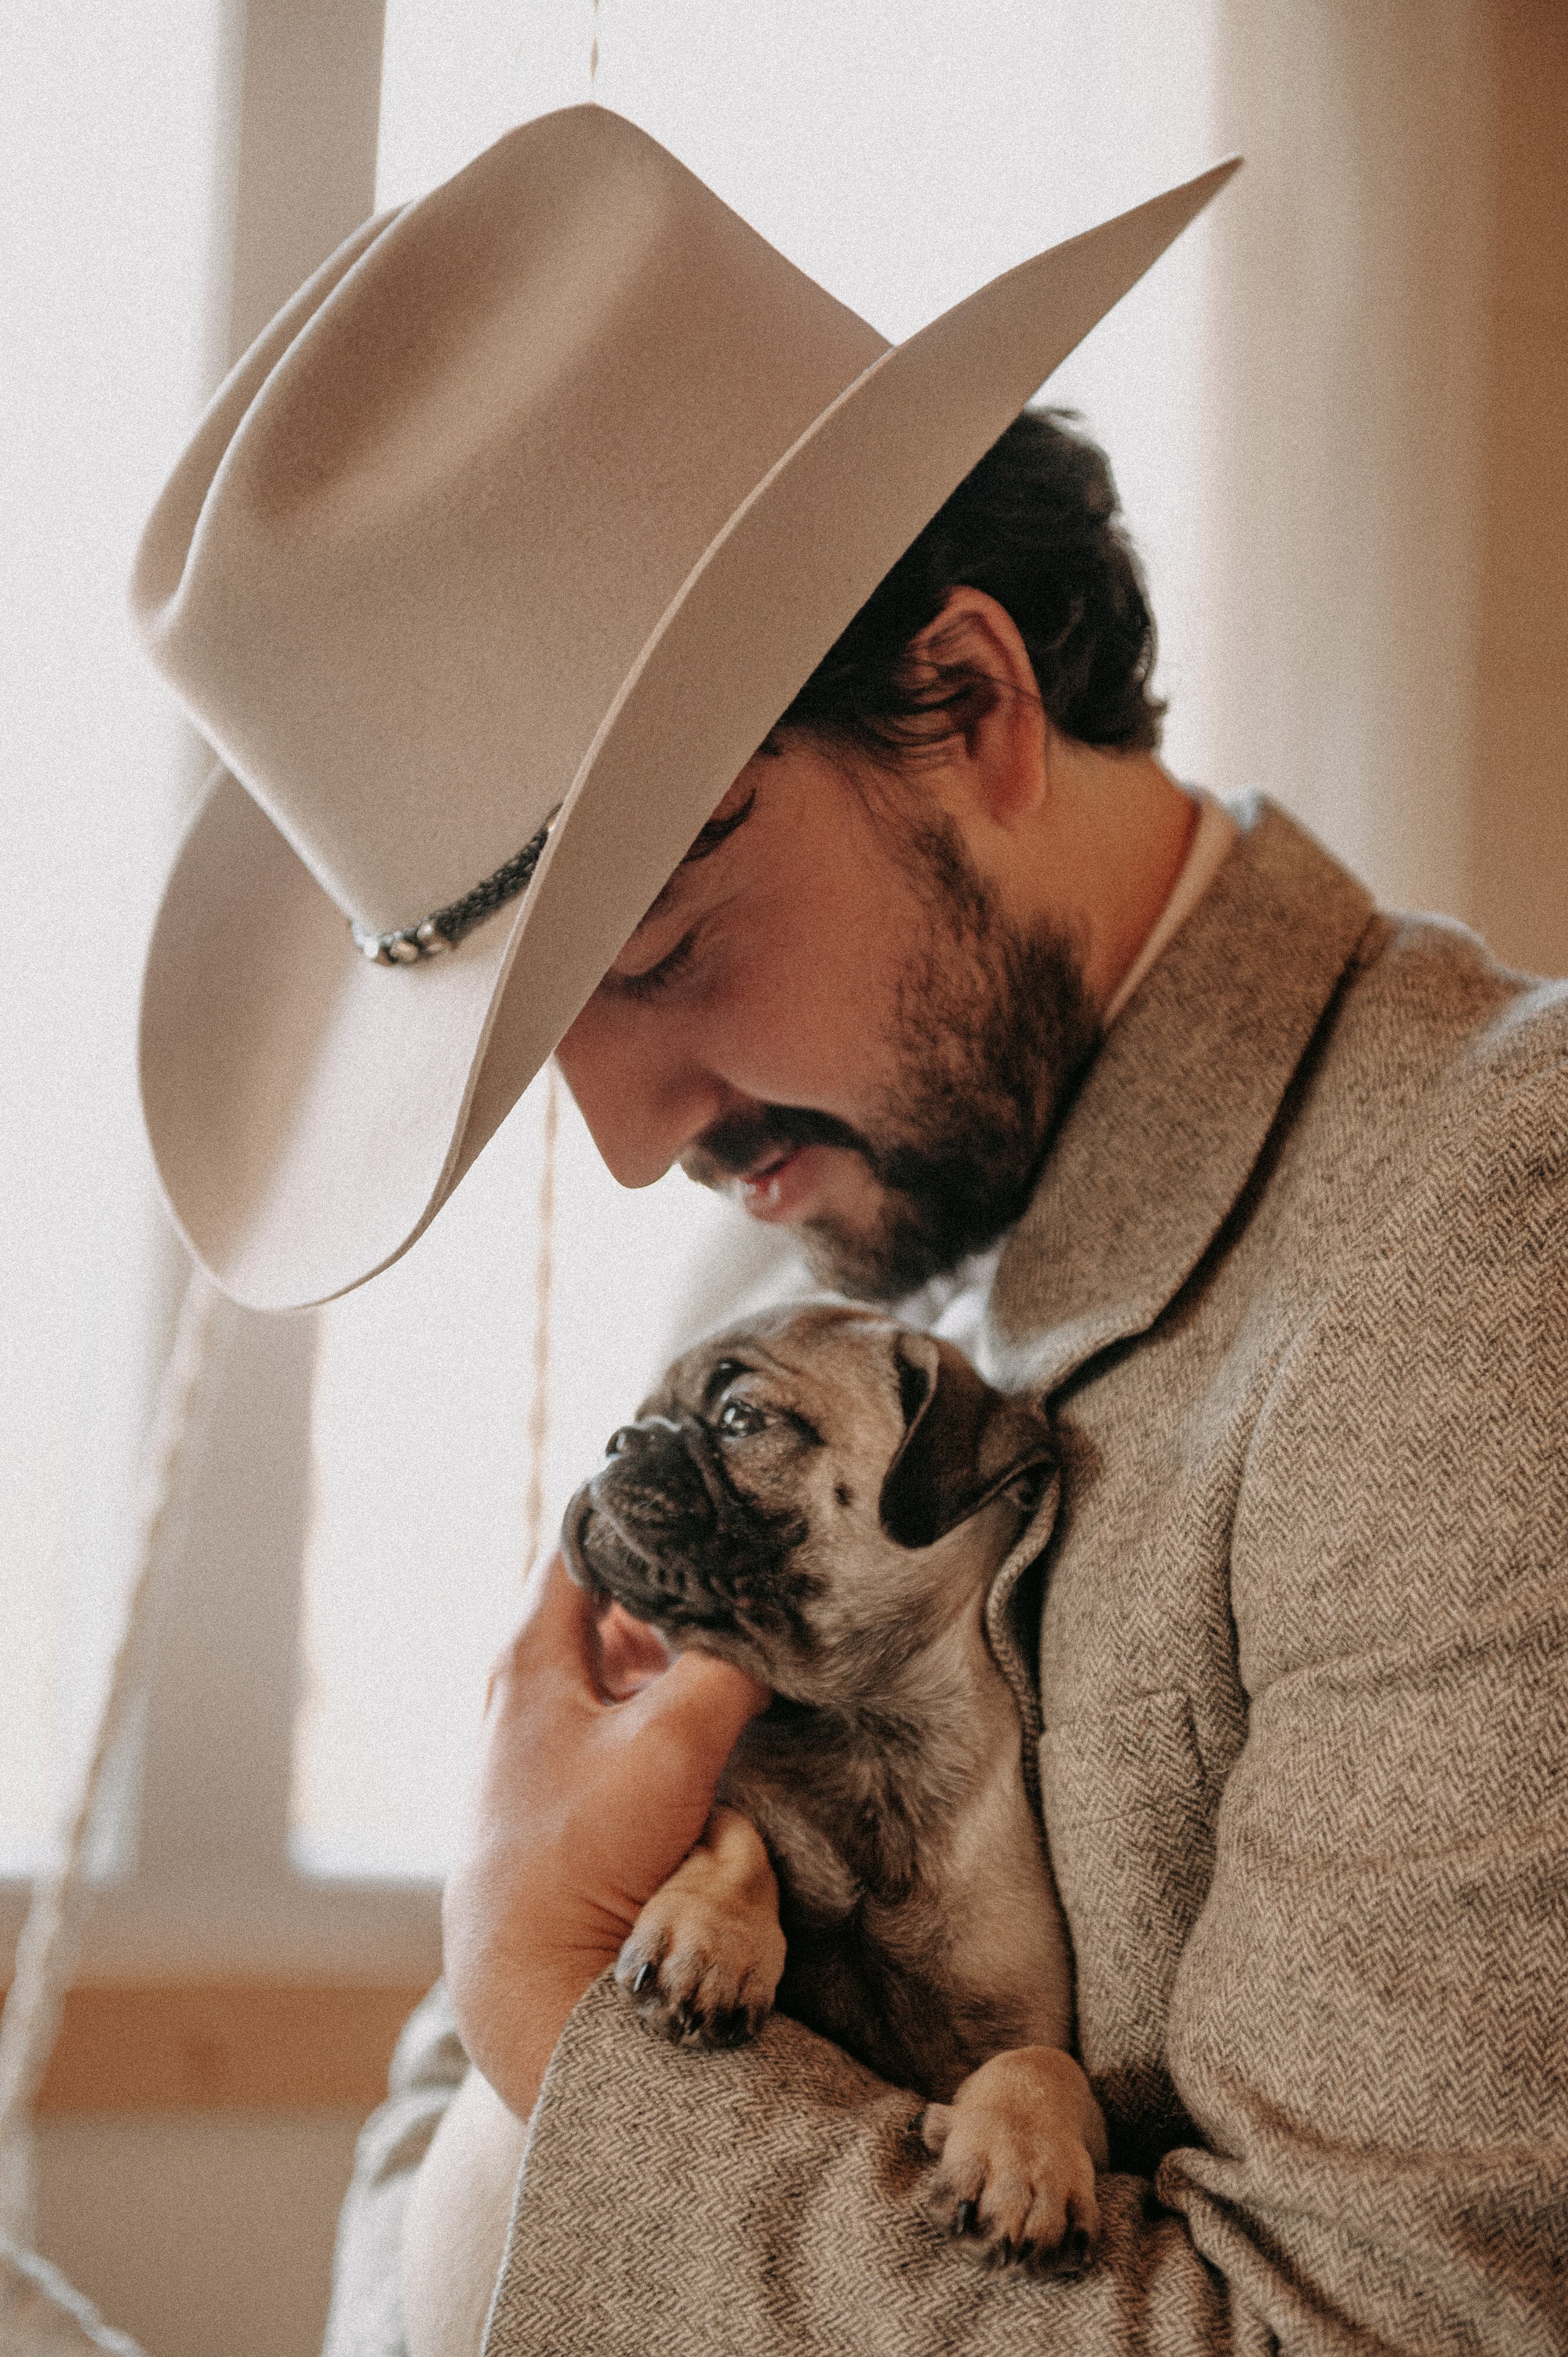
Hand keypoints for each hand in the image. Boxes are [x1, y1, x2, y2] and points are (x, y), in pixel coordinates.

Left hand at [442, 1553, 769, 2120]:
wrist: (535, 1982)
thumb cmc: (580, 1856)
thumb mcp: (672, 1741)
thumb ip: (729, 1665)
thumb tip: (781, 1617)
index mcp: (531, 1653)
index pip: (587, 1537)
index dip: (646, 1505)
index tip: (709, 1483)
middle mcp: (533, 1686)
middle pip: (618, 1598)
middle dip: (685, 1579)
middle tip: (755, 1558)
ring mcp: (556, 1740)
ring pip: (633, 1659)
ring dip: (688, 1645)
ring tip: (758, 1624)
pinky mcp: (582, 1789)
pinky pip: (638, 1714)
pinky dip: (681, 1697)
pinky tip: (733, 1703)